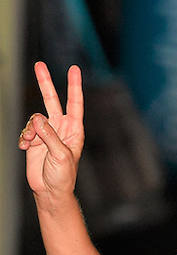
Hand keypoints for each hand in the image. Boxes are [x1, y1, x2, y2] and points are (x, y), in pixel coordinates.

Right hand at [18, 63, 84, 198]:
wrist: (50, 189)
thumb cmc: (63, 175)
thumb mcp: (60, 155)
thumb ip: (49, 136)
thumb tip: (38, 119)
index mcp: (74, 129)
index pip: (75, 103)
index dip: (74, 86)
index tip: (74, 69)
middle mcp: (61, 128)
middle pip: (52, 100)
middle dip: (45, 83)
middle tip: (39, 65)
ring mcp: (46, 132)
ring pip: (34, 118)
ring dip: (29, 130)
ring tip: (31, 143)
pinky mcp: (34, 139)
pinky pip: (25, 130)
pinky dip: (23, 137)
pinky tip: (25, 147)